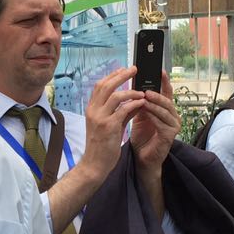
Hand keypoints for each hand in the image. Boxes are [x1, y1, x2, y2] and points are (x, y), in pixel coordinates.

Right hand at [77, 66, 144, 184]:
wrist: (95, 164)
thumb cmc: (103, 146)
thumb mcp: (110, 125)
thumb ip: (120, 112)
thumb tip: (134, 101)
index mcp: (91, 109)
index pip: (100, 86)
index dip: (112, 76)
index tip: (124, 69)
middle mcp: (93, 111)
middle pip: (105, 85)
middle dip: (121, 75)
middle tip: (134, 69)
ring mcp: (99, 118)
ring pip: (114, 95)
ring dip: (130, 91)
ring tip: (141, 91)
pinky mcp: (108, 127)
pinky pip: (122, 110)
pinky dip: (133, 104)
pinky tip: (142, 103)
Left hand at [129, 72, 179, 171]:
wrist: (141, 157)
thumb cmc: (142, 135)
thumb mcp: (140, 114)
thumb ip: (140, 100)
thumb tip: (134, 82)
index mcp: (166, 109)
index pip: (166, 91)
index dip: (164, 81)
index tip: (159, 70)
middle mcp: (173, 116)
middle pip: (167, 100)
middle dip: (156, 93)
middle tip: (145, 89)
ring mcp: (174, 126)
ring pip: (165, 111)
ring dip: (154, 104)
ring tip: (144, 99)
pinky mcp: (170, 136)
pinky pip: (162, 124)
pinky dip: (153, 117)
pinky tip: (145, 113)